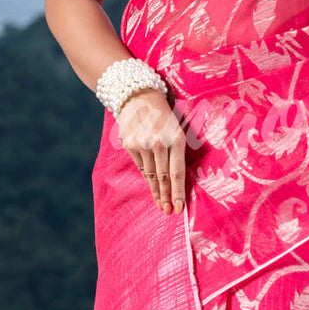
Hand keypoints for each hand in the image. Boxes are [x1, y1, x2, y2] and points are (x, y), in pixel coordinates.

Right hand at [117, 87, 186, 212]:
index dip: (178, 193)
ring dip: (156, 192)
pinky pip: (141, 167)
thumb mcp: (178, 130)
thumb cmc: (164, 116)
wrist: (139, 97)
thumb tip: (178, 181)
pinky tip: (152, 188)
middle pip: (163, 178)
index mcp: (176, 139)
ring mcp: (142, 145)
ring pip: (151, 175)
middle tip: (168, 212)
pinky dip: (147, 179)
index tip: (179, 209)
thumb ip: (178, 152)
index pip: (177, 173)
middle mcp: (159, 143)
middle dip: (166, 198)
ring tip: (161, 205)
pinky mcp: (130, 145)